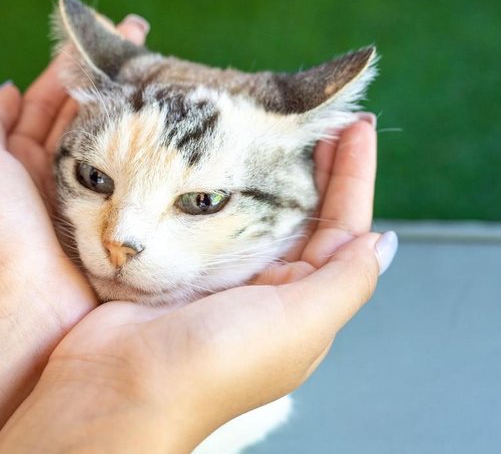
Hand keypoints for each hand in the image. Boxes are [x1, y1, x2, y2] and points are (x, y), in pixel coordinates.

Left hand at [0, 15, 149, 313]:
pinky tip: (179, 137)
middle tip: (151, 46)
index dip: (79, 62)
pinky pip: (139, 186)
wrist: (14, 302)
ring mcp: (91, 203)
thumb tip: (10, 87)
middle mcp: (58, 177)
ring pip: (119, 147)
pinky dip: (155, 161)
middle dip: (116, 80)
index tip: (110, 31)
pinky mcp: (117, 228)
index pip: (54, 98)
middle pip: (91, 117)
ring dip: (140, 115)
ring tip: (172, 79)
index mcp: (22, 158)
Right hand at [0, 117, 396, 451]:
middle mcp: (264, 289)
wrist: (117, 386)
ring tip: (266, 121)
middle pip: (299, 213)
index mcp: (302, 304)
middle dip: (312, 164)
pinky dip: (213, 182)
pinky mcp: (174, 261)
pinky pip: (203, 212)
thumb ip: (345, 283)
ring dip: (262, 168)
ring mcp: (217, 273)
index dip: (353, 177)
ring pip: (250, 208)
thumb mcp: (298, 326)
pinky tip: (213, 153)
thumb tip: (382, 242)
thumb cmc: (212, 365)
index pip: (342, 229)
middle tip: (313, 114)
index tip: (356, 124)